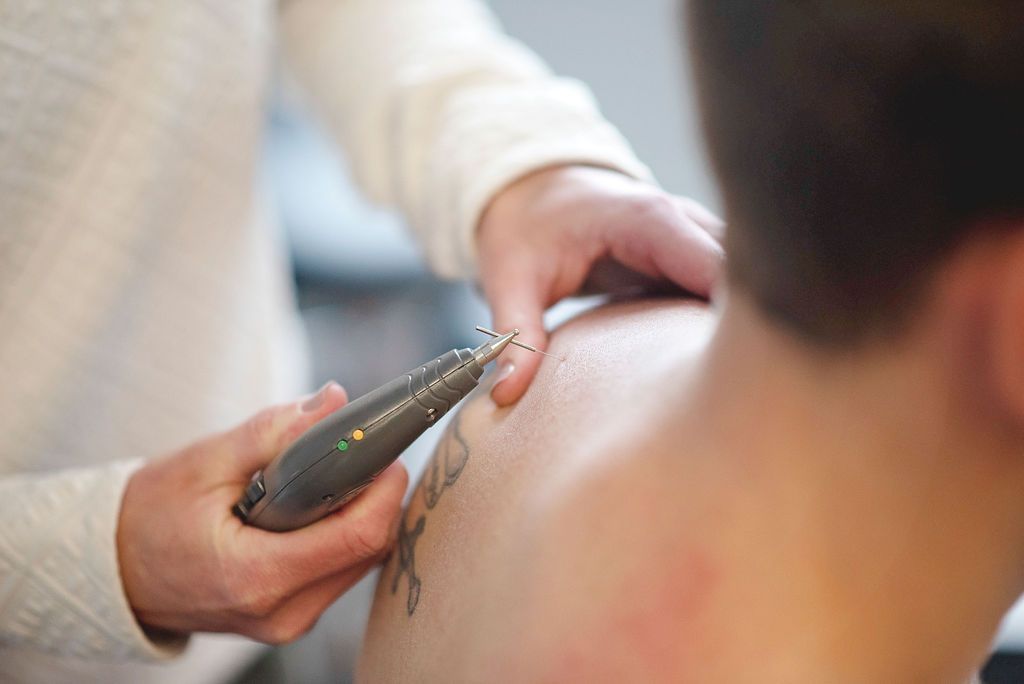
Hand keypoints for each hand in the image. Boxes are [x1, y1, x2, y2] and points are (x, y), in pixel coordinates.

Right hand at [116, 382, 407, 643]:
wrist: (115, 571)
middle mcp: (281, 611)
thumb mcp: (207, 462)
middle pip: (370, 550)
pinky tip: (317, 505)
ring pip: (361, 562)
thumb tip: (334, 402)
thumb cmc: (151, 516)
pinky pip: (341, 572)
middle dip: (376, 496)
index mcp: (258, 576)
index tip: (383, 451)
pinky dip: (343, 534)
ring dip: (361, 514)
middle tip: (356, 453)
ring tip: (329, 476)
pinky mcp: (290, 617)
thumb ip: (274, 431)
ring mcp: (287, 622)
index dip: (384, 489)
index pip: (358, 536)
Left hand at [477, 165, 724, 405]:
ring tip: (741, 389)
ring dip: (745, 329)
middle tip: (746, 395)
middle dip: (755, 330)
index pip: (720, 269)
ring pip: (746, 282)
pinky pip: (726, 290)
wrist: (529, 186)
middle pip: (747, 276)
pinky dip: (726, 325)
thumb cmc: (523, 225)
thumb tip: (509, 394)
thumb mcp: (509, 276)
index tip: (739, 378)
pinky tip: (717, 369)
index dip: (736, 322)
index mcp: (649, 221)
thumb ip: (518, 333)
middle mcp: (685, 222)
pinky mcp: (690, 260)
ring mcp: (694, 238)